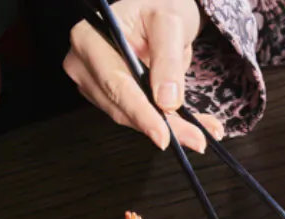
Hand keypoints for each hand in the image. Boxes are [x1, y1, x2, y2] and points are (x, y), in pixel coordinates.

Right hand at [64, 0, 223, 151]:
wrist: (156, 13)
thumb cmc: (156, 8)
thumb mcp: (169, 23)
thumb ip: (168, 59)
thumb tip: (167, 100)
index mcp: (89, 39)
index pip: (115, 84)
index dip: (141, 112)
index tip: (162, 135)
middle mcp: (84, 64)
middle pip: (122, 106)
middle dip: (161, 125)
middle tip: (196, 139)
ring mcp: (94, 83)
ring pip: (130, 117)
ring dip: (167, 128)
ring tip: (199, 133)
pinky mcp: (108, 97)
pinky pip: (137, 116)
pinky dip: (164, 123)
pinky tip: (188, 127)